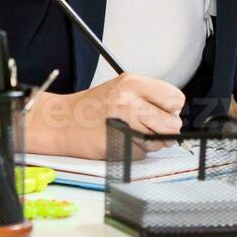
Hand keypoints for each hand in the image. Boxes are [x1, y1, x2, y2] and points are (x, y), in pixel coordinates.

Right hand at [32, 73, 184, 159]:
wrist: (60, 122)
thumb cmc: (90, 108)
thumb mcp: (121, 89)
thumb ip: (148, 97)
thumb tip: (175, 114)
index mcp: (133, 82)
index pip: (175, 98)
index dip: (171, 109)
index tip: (162, 113)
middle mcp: (130, 100)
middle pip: (172, 123)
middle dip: (164, 130)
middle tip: (146, 127)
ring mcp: (124, 122)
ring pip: (159, 141)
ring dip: (148, 143)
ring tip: (127, 132)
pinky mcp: (118, 143)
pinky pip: (142, 154)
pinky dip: (133, 152)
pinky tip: (118, 141)